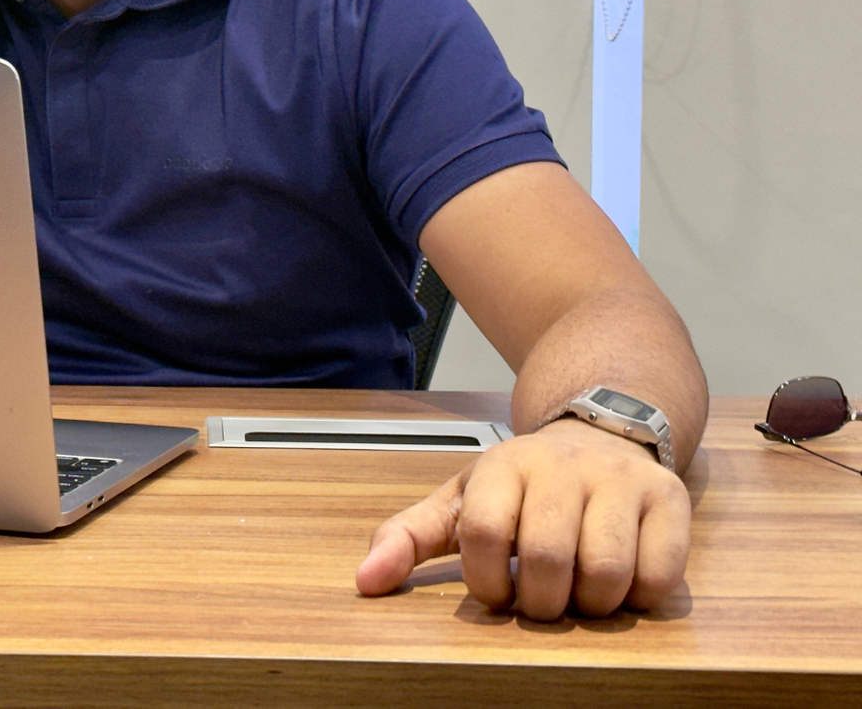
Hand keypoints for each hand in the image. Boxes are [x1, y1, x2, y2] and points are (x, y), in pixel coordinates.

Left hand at [354, 417, 690, 619]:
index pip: (483, 531)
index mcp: (503, 465)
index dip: (487, 581)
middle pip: (547, 557)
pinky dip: (638, 597)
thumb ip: (409, 539)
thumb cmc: (525, 485)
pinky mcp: (669, 499)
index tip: (496, 592)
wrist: (600, 430)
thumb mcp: (461, 501)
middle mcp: (562, 465)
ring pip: (606, 571)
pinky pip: (659, 574)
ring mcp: (619, 479)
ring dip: (591, 605)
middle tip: (541, 600)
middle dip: (540, 602)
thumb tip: (364, 582)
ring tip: (580, 593)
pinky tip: (621, 583)